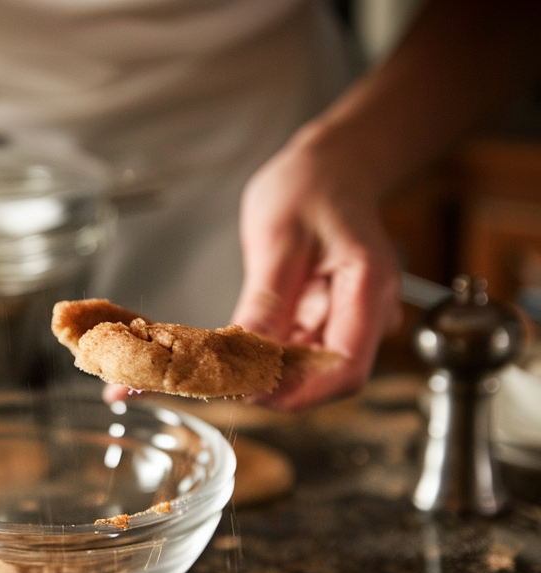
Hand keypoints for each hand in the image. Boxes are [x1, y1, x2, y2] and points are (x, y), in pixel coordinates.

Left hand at [230, 130, 401, 409]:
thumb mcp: (278, 239)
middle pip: (326, 376)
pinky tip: (232, 349)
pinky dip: (265, 357)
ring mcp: (348, 319)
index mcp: (367, 288)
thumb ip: (266, 300)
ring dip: (265, 374)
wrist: (329, 168)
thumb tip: (246, 353)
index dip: (299, 392)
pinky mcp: (326, 321)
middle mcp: (366, 311)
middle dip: (275, 386)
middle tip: (218, 380)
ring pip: (308, 369)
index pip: (344, 368)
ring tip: (216, 364)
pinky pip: (297, 352)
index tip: (251, 393)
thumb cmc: (311, 188)